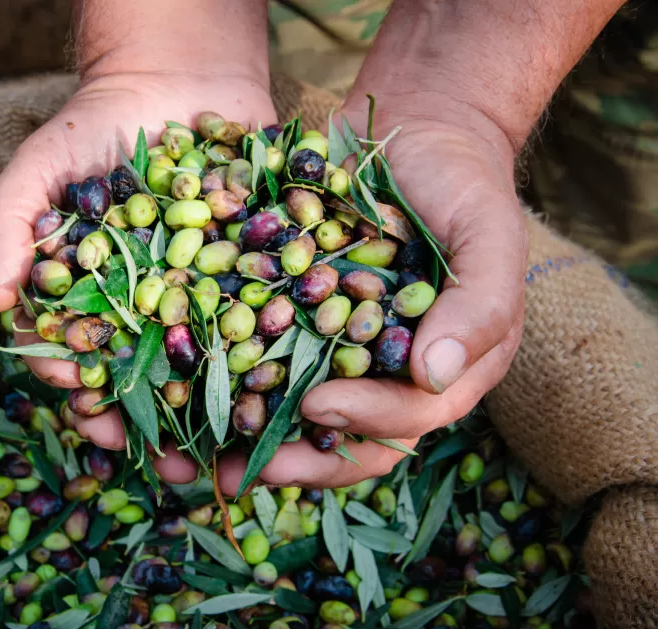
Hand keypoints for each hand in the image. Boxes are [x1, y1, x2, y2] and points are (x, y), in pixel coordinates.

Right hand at [0, 71, 275, 450]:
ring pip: (206, 367)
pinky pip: (262, 323)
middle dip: (154, 426)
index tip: (96, 418)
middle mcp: (142, 312)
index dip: (82, 394)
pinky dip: (273, 357)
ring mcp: (198, 299)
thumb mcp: (38, 167)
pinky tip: (287, 390)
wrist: (175, 82)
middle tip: (170, 464)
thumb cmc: (94, 126)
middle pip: (145, 381)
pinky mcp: (249, 279)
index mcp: (87, 302)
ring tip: (233, 453)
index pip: (78, 362)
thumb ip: (5, 225)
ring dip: (216, 414)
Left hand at [156, 99, 526, 495]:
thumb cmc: (463, 183)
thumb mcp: (489, 234)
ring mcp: (333, 351)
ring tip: (180, 458)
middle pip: (340, 438)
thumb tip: (436, 375)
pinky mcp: (291, 321)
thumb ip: (481, 304)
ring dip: (237, 439)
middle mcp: (384, 376)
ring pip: (286, 412)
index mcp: (443, 372)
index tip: (318, 404)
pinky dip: (215, 379)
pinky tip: (168, 388)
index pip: (406, 419)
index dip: (364, 420)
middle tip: (232, 471)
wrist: (415, 128)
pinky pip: (253, 359)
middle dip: (287, 460)